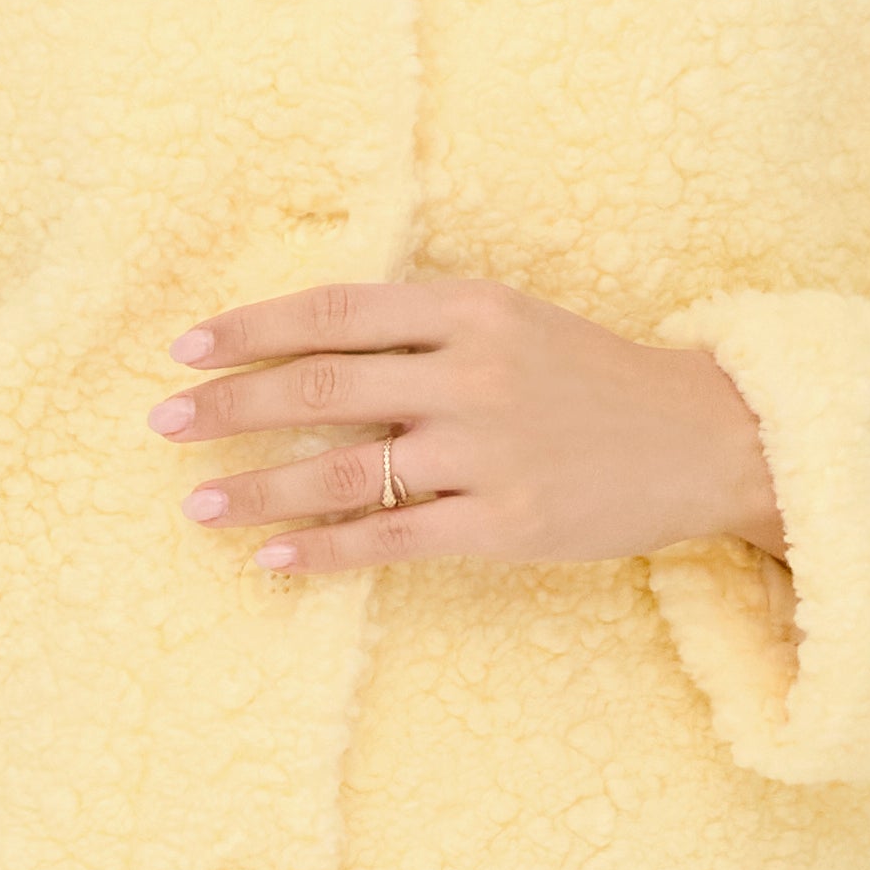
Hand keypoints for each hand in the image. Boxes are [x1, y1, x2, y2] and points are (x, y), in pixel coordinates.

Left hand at [148, 275, 785, 575]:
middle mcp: (472, 372)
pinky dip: (322, 550)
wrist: (707, 439)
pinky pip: (392, 540)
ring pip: (344, 469)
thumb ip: (421, 328)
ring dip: (256, 488)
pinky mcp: (507, 525)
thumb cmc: (593, 378)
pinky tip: (272, 561)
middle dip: (228, 405)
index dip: (249, 328)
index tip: (183, 348)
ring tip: (194, 504)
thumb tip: (306, 345)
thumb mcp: (511, 322)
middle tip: (161, 422)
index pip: (333, 312)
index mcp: (469, 308)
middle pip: (321, 385)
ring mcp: (489, 452)